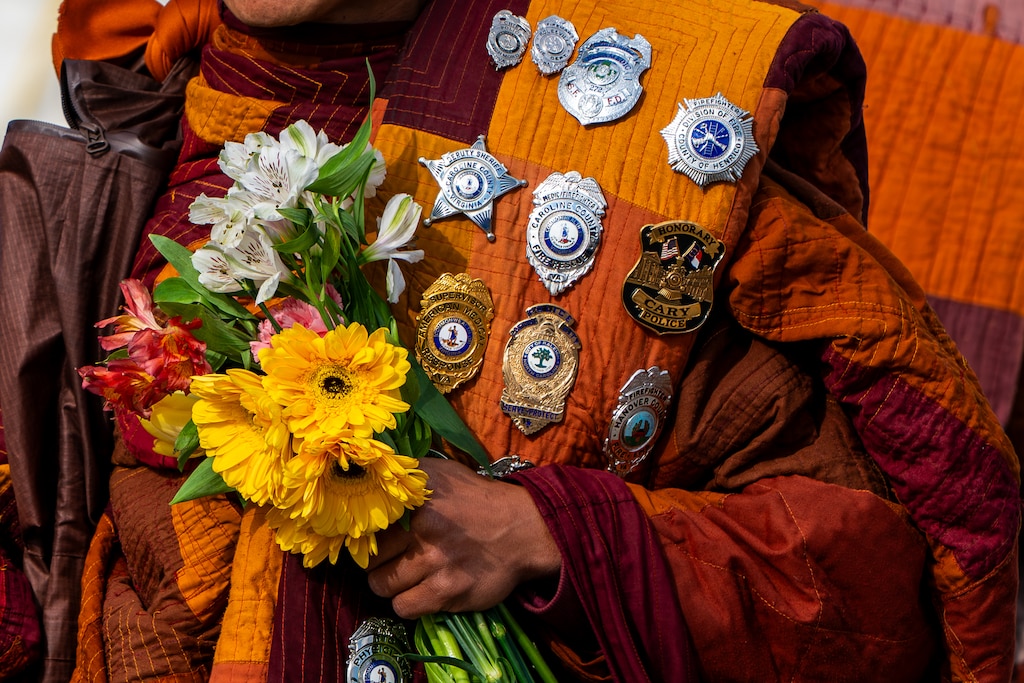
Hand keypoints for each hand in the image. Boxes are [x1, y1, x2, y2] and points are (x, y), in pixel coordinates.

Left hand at [365, 458, 560, 618]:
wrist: (523, 529)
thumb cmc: (477, 500)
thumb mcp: (442, 473)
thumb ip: (406, 474)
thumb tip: (369, 474)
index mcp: (415, 498)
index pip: (365, 523)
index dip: (363, 534)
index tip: (367, 538)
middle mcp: (422, 528)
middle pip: (368, 558)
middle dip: (376, 561)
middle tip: (390, 559)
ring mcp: (434, 563)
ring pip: (381, 586)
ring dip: (390, 584)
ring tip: (404, 576)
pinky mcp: (447, 592)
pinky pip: (404, 607)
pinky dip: (408, 602)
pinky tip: (420, 591)